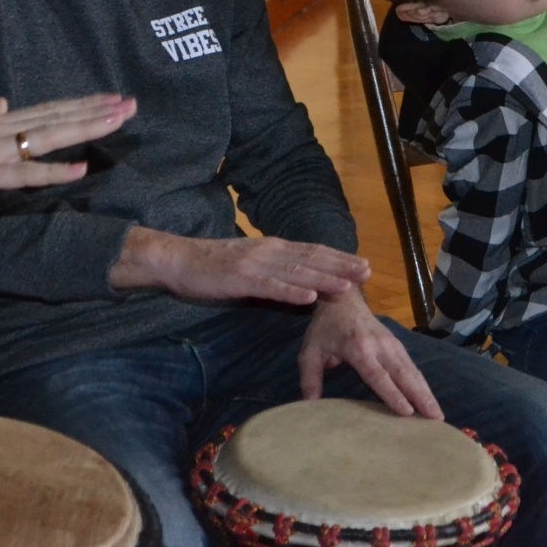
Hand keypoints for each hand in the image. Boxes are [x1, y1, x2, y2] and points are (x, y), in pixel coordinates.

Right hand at [0, 94, 136, 204]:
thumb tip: (3, 101)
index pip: (47, 109)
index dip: (82, 104)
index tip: (112, 98)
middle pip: (57, 117)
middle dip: (97, 111)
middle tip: (133, 102)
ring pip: (49, 137)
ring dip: (87, 128)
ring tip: (121, 120)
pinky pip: (24, 174)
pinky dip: (55, 173)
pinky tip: (82, 170)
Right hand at [110, 228, 371, 304]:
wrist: (177, 259)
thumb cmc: (213, 266)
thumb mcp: (250, 264)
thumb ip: (274, 271)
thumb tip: (299, 283)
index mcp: (273, 247)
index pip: (313, 251)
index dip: (340, 258)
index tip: (364, 264)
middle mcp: (269, 251)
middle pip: (312, 258)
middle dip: (342, 266)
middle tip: (368, 273)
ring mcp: (255, 264)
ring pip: (297, 272)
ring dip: (324, 279)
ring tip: (348, 286)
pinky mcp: (240, 279)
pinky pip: (271, 287)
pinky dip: (292, 292)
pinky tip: (309, 298)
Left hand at [299, 286, 442, 418]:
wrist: (343, 299)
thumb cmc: (325, 328)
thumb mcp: (310, 352)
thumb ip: (310, 378)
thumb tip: (309, 407)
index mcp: (358, 348)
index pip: (378, 375)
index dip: (392, 394)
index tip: (407, 411)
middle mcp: (380, 346)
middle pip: (403, 374)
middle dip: (420, 396)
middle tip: (435, 419)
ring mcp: (392, 344)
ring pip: (412, 371)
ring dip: (426, 392)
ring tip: (438, 414)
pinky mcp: (398, 344)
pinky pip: (412, 366)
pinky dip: (422, 383)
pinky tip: (429, 398)